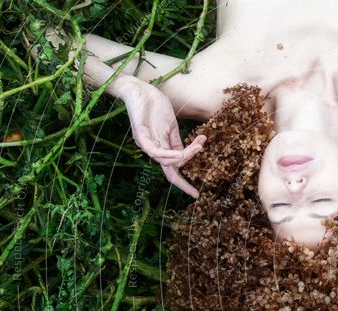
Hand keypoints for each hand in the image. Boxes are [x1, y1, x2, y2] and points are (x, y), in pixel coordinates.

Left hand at [120, 77, 205, 197]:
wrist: (139, 89)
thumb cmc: (155, 105)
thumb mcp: (171, 125)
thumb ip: (176, 141)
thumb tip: (188, 153)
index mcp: (160, 147)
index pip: (172, 169)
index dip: (182, 183)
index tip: (195, 195)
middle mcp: (152, 149)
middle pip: (170, 170)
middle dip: (182, 182)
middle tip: (198, 177)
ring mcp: (146, 143)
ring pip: (166, 161)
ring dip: (184, 156)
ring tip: (198, 147)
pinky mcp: (141, 135)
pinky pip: (155, 152)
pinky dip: (168, 155)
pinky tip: (180, 153)